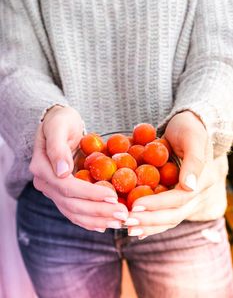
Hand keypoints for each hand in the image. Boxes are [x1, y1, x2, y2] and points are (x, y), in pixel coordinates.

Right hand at [29, 106, 128, 231]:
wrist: (58, 123)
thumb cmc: (61, 121)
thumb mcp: (59, 127)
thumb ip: (58, 149)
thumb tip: (62, 173)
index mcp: (42, 167)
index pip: (68, 187)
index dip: (91, 194)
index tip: (113, 197)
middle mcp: (45, 183)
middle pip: (72, 204)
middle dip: (99, 211)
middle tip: (123, 215)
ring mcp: (52, 190)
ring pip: (73, 212)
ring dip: (96, 220)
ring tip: (118, 223)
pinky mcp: (61, 193)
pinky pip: (73, 211)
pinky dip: (88, 220)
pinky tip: (103, 226)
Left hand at [125, 111, 212, 237]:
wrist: (190, 126)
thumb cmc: (189, 128)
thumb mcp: (192, 137)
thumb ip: (194, 160)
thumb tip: (189, 186)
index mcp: (203, 180)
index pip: (179, 198)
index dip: (157, 204)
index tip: (135, 206)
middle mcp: (197, 194)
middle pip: (174, 214)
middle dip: (150, 220)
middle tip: (127, 221)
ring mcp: (188, 198)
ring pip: (170, 219)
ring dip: (149, 226)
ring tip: (128, 228)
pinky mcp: (177, 196)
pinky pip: (165, 214)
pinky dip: (152, 222)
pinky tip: (136, 228)